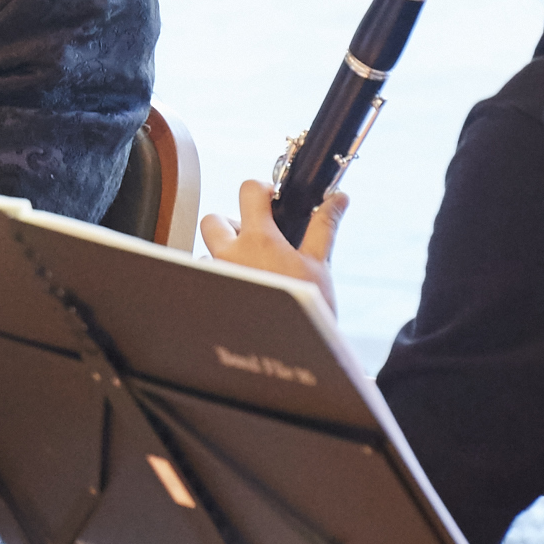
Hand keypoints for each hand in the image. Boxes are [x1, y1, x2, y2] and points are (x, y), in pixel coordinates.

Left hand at [200, 179, 343, 312]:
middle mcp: (229, 254)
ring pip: (207, 252)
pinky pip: (205, 279)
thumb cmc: (309, 309)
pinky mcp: (207, 298)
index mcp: (258, 240)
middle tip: (255, 239)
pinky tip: (241, 292)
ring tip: (251, 273)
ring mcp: (215, 277)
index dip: (261, 189)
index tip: (271, 200)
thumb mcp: (319, 263)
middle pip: (213, 219)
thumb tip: (338, 198)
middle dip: (232, 223)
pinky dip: (219, 280)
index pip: (248, 190)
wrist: (291, 353)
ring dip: (225, 256)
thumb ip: (324, 225)